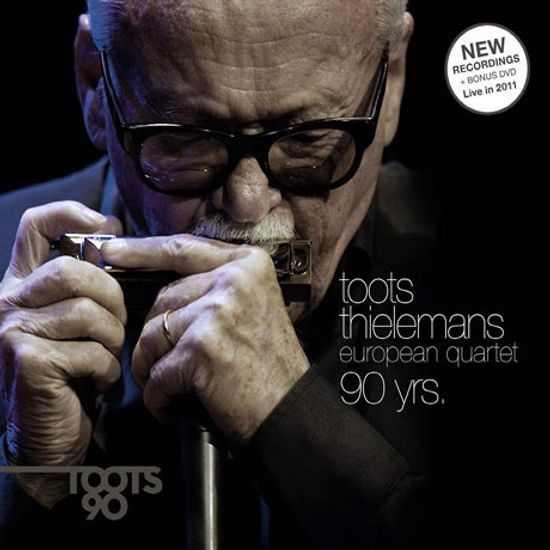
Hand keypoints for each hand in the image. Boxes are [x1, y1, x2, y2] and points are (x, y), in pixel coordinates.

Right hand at [0, 201, 125, 506]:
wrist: (45, 438)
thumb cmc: (70, 375)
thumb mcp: (76, 323)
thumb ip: (86, 285)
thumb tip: (115, 234)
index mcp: (22, 286)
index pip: (36, 225)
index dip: (74, 214)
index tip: (108, 228)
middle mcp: (7, 301)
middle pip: (75, 270)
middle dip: (112, 298)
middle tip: (115, 326)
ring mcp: (11, 329)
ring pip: (88, 311)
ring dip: (112, 339)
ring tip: (105, 358)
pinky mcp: (27, 360)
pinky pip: (91, 350)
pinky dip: (105, 368)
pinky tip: (95, 381)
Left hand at [101, 235, 309, 443]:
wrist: (289, 408)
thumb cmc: (268, 363)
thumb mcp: (253, 305)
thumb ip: (216, 285)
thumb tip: (165, 288)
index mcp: (247, 263)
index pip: (183, 248)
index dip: (142, 250)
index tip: (111, 252)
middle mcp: (233, 279)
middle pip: (163, 297)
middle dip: (153, 334)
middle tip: (159, 362)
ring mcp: (218, 310)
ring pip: (152, 333)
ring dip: (150, 366)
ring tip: (167, 386)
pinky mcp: (202, 346)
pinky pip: (157, 370)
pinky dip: (157, 394)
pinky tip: (171, 404)